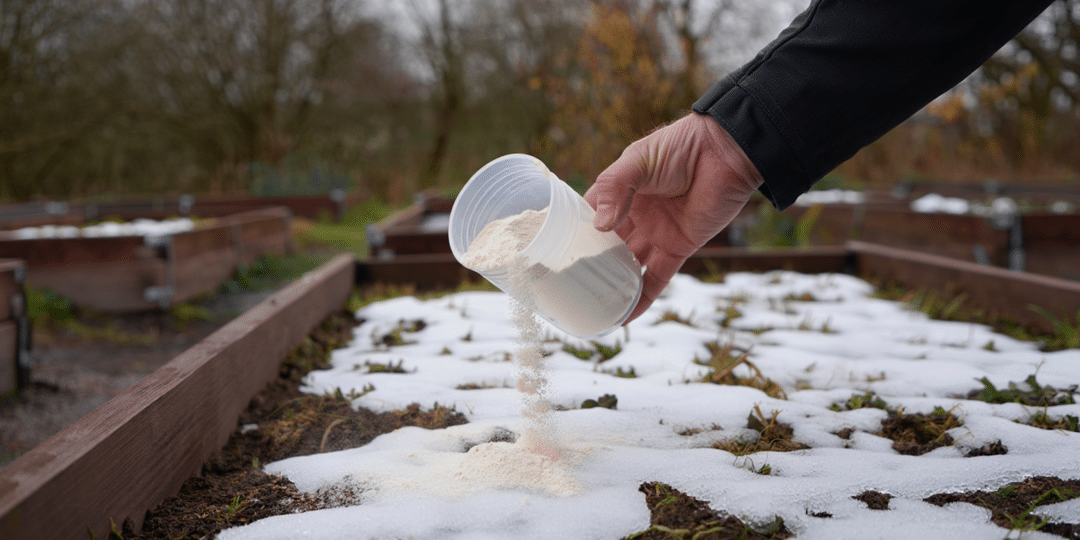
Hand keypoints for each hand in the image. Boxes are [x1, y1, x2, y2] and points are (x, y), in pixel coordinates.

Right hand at [584, 112, 763, 322]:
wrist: (726, 153)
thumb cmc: (680, 146)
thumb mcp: (638, 160)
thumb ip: (615, 189)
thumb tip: (600, 226)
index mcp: (621, 191)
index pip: (591, 215)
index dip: (574, 232)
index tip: (553, 252)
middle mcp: (636, 215)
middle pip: (607, 246)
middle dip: (591, 265)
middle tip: (566, 286)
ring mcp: (656, 234)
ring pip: (629, 266)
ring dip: (613, 284)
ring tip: (590, 305)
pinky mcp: (678, 248)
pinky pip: (656, 278)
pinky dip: (642, 298)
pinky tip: (624, 316)